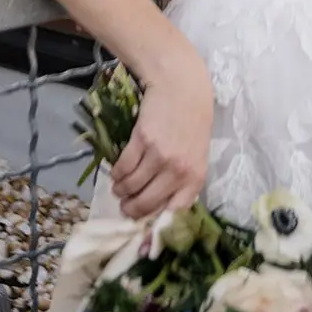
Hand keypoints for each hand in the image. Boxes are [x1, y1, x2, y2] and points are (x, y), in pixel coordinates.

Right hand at [110, 47, 213, 218]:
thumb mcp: (196, 156)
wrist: (183, 88)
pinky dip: (116, 174)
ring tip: (119, 188)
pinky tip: (117, 173)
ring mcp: (159, 157)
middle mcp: (178, 172)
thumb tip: (158, 208)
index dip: (154, 221)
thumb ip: (182, 181)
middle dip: (130, 210)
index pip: (172, 213)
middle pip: (146, 204)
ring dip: (120, 191)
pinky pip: (122, 168)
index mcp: (195, 178)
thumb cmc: (192, 123)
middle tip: (124, 207)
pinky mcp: (141, 142)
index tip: (142, 222)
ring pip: (131, 187)